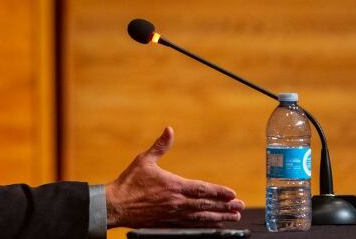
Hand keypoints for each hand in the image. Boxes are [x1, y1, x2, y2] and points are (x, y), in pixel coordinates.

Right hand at [105, 126, 244, 227]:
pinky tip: (213, 225)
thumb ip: (160, 146)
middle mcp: (176, 202)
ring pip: (201, 218)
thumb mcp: (144, 160)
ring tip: (233, 218)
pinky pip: (191, 226)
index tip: (232, 194)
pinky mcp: (168, 223)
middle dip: (225, 206)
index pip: (202, 189)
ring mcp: (173, 215)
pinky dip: (205, 226)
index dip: (219, 192)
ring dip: (219, 217)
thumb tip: (169, 130)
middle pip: (206, 205)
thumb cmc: (128, 182)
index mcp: (173, 186)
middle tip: (240, 207)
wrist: (115, 205)